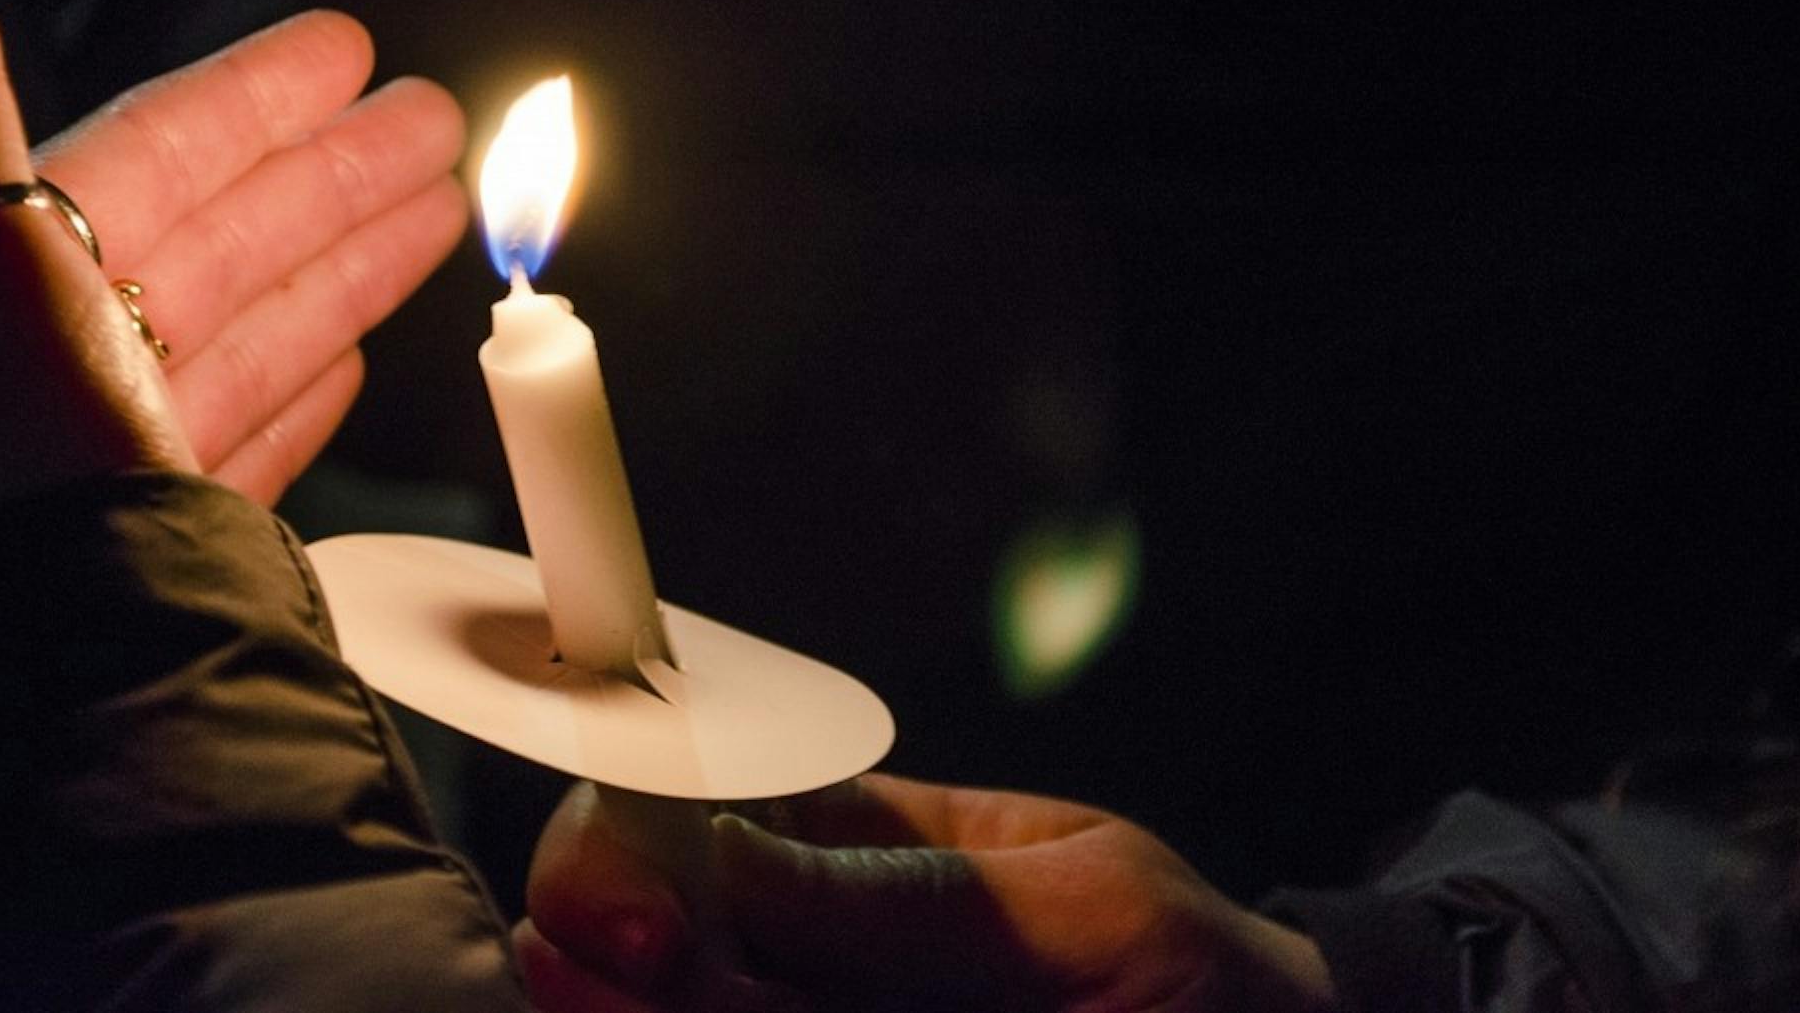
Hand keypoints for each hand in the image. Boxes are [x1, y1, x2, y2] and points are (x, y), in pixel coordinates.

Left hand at [33, 0, 466, 504]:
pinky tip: (351, 364)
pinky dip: (301, 397)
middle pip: (219, 244)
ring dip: (347, 268)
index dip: (249, 97)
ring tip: (443, 215)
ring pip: (252, 340)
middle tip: (436, 120)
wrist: (55, 705)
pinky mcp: (183, 554)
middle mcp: (55, 381)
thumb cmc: (8, 486)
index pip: (151, 159)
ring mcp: (124, 472)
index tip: (345, 46)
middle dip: (333, 174)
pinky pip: (251, 449)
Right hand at [516, 774, 1335, 1012]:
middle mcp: (799, 945)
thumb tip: (723, 850)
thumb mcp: (1082, 907)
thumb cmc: (1190, 970)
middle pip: (640, 925)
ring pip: (671, 1009)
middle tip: (646, 963)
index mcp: (848, 847)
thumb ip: (914, 894)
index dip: (627, 836)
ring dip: (633, 1008)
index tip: (636, 896)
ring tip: (622, 992)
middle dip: (609, 942)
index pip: (689, 807)